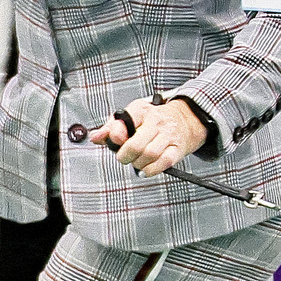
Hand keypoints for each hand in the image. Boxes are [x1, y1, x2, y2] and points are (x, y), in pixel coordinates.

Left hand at [91, 96, 207, 176]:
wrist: (184, 120)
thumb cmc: (152, 120)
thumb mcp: (130, 116)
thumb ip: (110, 127)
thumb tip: (95, 137)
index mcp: (141, 110)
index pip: (125, 121)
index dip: (115, 135)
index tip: (114, 142)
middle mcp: (156, 121)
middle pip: (135, 144)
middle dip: (125, 156)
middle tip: (124, 157)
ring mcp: (168, 135)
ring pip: (149, 155)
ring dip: (137, 164)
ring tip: (135, 161)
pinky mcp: (177, 149)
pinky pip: (163, 163)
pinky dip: (150, 170)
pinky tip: (145, 169)